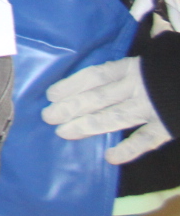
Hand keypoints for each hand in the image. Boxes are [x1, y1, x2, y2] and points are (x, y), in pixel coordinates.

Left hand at [43, 56, 174, 163]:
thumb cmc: (174, 65)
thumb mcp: (152, 57)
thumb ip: (128, 63)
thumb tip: (104, 65)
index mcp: (132, 68)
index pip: (95, 75)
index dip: (72, 84)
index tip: (50, 94)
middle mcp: (137, 87)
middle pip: (97, 97)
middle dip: (71, 107)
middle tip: (48, 117)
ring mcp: (152, 108)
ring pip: (114, 118)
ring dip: (87, 126)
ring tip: (64, 133)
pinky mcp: (168, 126)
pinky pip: (146, 140)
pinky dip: (129, 149)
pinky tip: (110, 158)